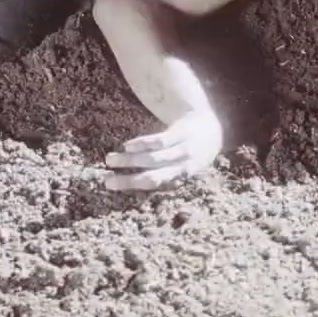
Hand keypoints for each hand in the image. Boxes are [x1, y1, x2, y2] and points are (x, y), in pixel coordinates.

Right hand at [103, 108, 223, 191]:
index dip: (133, 187)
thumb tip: (129, 184)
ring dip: (130, 161)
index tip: (111, 187)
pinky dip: (143, 144)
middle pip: (153, 177)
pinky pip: (161, 141)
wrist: (210, 129)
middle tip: (107, 181)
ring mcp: (183, 150)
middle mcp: (183, 167)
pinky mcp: (181, 133)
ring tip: (110, 160)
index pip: (154, 186)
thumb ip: (160, 175)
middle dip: (129, 180)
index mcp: (181, 179)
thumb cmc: (189, 154)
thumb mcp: (181, 167)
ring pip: (154, 159)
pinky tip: (128, 146)